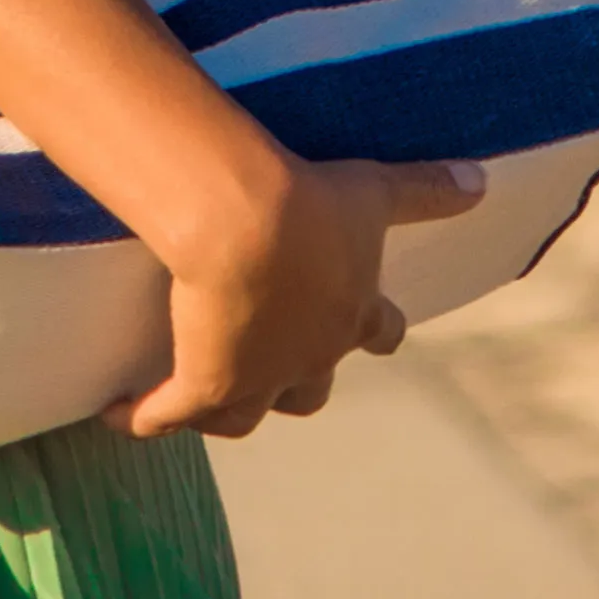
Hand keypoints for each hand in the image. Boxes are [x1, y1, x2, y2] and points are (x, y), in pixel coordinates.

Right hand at [117, 155, 492, 440]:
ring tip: (192, 398)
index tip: (368, 328)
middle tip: (268, 366)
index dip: (373, 332)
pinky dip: (142, 417)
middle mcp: (311, 359)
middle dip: (294, 383)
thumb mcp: (376, 190)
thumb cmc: (314, 201)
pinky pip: (167, 416)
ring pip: (241, 417)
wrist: (249, 224)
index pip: (380, 334)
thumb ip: (428, 190)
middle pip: (308, 393)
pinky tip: (117, 412)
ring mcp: (255, 381)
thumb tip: (482, 181)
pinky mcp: (204, 388)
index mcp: (356, 314)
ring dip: (221, 407)